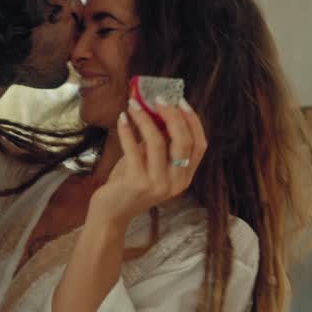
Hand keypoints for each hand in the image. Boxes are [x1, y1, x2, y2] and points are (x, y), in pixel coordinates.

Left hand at [89, 98, 206, 225]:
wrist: (112, 213)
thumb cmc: (129, 182)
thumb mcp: (150, 161)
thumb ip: (160, 141)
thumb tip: (159, 108)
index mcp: (185, 177)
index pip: (200, 145)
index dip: (193, 121)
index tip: (180, 101)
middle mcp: (176, 182)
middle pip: (183, 141)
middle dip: (172, 115)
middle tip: (157, 98)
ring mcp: (158, 184)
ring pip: (159, 143)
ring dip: (145, 119)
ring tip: (134, 104)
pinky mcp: (137, 183)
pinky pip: (133, 149)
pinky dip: (127, 130)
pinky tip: (122, 118)